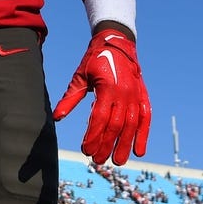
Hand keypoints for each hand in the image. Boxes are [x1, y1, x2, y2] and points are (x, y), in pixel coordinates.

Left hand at [52, 29, 150, 164]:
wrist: (117, 42)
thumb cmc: (95, 60)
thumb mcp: (80, 76)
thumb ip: (71, 98)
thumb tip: (57, 117)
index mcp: (107, 87)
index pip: (100, 117)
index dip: (93, 135)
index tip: (86, 150)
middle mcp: (124, 92)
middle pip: (116, 125)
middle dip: (107, 144)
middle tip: (98, 160)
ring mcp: (135, 94)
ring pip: (131, 125)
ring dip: (124, 145)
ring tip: (117, 161)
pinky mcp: (143, 95)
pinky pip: (145, 118)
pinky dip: (143, 135)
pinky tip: (139, 151)